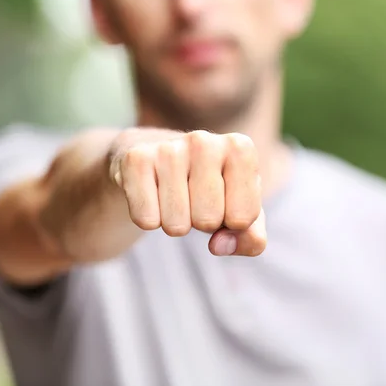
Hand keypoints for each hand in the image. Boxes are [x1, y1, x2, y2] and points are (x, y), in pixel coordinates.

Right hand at [109, 129, 265, 256]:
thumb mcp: (240, 211)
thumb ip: (251, 238)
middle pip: (208, 220)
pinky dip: (149, 220)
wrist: (154, 160)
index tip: (223, 201)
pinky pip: (146, 220)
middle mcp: (204, 140)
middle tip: (194, 199)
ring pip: (176, 225)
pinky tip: (151, 194)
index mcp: (240, 148)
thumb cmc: (207, 188)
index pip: (243, 218)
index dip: (232, 222)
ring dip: (175, 223)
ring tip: (173, 197)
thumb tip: (220, 245)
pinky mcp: (135, 159)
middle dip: (202, 222)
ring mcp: (167, 148)